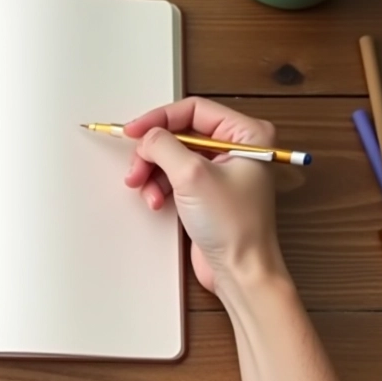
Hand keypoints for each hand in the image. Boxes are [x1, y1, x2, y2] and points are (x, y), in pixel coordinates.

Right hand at [123, 97, 287, 295]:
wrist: (241, 271)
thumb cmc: (236, 227)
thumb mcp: (192, 176)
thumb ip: (164, 146)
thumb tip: (146, 135)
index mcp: (247, 135)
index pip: (194, 110)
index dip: (160, 118)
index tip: (134, 131)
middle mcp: (236, 149)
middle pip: (179, 134)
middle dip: (153, 152)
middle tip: (137, 167)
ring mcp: (221, 171)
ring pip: (172, 157)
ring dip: (153, 173)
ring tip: (146, 190)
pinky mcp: (207, 192)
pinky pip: (174, 177)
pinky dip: (159, 187)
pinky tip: (157, 202)